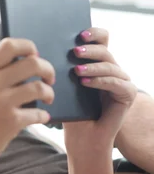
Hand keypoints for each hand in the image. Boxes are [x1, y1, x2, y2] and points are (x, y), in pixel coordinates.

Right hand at [0, 38, 54, 173]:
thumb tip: (19, 70)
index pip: (9, 45)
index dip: (28, 47)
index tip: (34, 56)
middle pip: (33, 63)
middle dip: (47, 69)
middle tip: (49, 78)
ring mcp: (2, 102)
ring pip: (39, 86)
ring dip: (49, 92)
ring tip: (48, 99)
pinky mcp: (11, 121)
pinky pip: (38, 112)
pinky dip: (44, 115)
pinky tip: (41, 118)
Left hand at [63, 28, 136, 151]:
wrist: (81, 139)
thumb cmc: (70, 113)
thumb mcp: (63, 88)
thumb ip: (61, 70)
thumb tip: (46, 52)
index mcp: (96, 64)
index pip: (102, 40)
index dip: (94, 33)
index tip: (79, 34)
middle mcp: (111, 70)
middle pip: (105, 50)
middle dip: (90, 49)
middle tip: (74, 51)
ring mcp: (121, 81)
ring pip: (110, 66)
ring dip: (93, 66)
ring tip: (76, 71)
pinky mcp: (127, 95)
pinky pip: (118, 83)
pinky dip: (101, 81)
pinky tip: (85, 83)